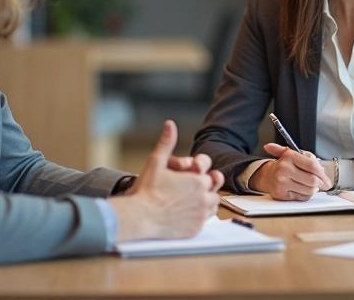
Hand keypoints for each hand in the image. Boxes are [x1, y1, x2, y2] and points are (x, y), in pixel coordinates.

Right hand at [109, 121, 222, 241]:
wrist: (139, 217)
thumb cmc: (146, 190)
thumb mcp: (156, 162)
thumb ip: (166, 143)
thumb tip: (170, 124)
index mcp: (198, 180)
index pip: (211, 176)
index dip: (201, 176)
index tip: (190, 178)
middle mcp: (204, 198)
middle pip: (214, 191)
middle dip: (205, 189)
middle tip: (190, 191)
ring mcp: (201, 215)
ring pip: (212, 206)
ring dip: (205, 202)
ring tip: (187, 202)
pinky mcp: (196, 229)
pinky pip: (205, 220)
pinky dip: (199, 217)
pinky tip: (185, 214)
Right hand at [249, 143, 331, 200]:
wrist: (267, 176)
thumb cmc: (285, 165)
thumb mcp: (296, 155)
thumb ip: (310, 158)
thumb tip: (323, 169)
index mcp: (289, 156)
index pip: (312, 166)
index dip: (322, 174)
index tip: (327, 178)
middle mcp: (284, 169)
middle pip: (312, 180)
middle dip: (321, 183)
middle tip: (325, 184)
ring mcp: (281, 182)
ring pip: (309, 190)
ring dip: (314, 189)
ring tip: (312, 186)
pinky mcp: (281, 194)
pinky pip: (302, 197)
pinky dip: (307, 195)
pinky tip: (303, 190)